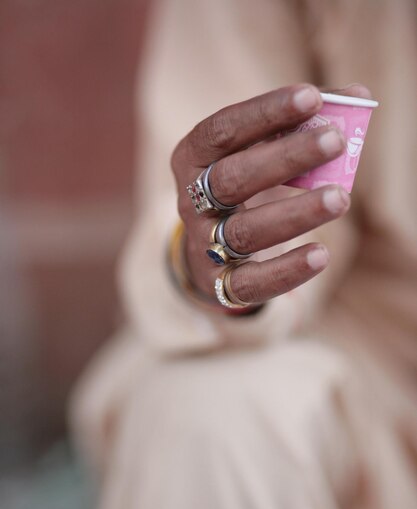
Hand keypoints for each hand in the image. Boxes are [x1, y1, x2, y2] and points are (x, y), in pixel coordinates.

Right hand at [171, 83, 369, 309]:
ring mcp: (203, 243)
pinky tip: (321, 255)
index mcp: (194, 156)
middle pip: (232, 178)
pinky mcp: (220, 282)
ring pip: (245, 230)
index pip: (223, 130)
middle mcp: (191, 199)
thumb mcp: (259, 150)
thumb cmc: (245, 185)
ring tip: (341, 198)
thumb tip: (358, 96)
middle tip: (335, 140)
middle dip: (284, 157)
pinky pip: (251, 281)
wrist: (209, 249)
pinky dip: (287, 270)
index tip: (312, 96)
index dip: (265, 112)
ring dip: (295, 214)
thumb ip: (301, 124)